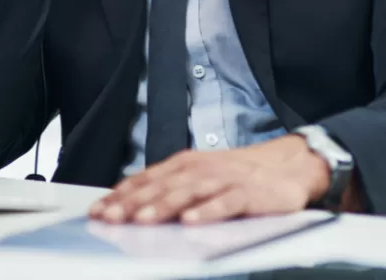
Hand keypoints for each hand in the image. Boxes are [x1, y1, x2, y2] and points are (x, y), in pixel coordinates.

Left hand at [88, 135, 330, 225]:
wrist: (287, 166)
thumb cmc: (238, 175)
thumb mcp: (200, 176)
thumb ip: (169, 188)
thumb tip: (129, 207)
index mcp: (184, 164)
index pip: (146, 179)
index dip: (120, 195)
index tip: (98, 211)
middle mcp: (201, 168)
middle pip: (162, 186)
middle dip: (134, 203)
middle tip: (111, 218)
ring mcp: (225, 179)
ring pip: (189, 192)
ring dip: (164, 205)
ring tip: (143, 220)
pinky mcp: (249, 192)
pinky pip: (226, 202)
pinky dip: (208, 211)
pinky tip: (192, 221)